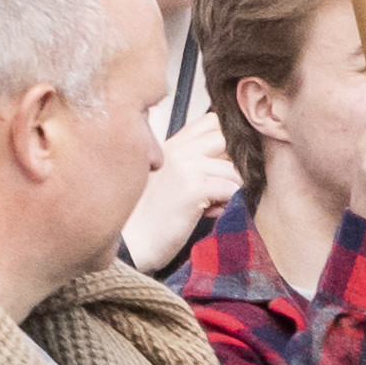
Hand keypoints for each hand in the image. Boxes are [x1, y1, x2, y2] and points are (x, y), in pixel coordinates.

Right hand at [126, 93, 240, 272]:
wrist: (131, 242)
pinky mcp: (193, 189)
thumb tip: (229, 161)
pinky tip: (208, 214)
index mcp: (170, 145)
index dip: (225, 138)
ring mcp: (185, 167)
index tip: (222, 161)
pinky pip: (231, 189)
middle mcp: (177, 150)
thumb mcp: (166, 179)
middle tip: (222, 184)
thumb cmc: (148, 216)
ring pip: (233, 170)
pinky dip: (227, 204)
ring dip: (230, 190)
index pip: (211, 121)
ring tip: (211, 206)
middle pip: (226, 137)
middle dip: (232, 163)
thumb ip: (190, 163)